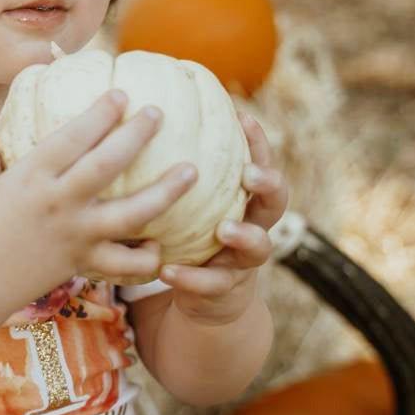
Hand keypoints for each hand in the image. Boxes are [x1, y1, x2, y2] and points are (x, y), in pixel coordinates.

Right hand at [0, 89, 198, 314]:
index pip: (72, 136)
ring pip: (131, 213)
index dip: (100, 113)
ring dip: (166, 192)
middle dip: (137, 135)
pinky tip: (163, 244)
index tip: (122, 94)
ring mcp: (74, 234)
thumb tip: (1, 127)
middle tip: (159, 114)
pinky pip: (124, 264)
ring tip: (192, 172)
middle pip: (107, 165)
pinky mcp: (82, 263)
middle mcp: (57, 202)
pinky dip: (147, 257)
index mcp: (30, 176)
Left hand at [157, 109, 288, 325]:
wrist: (203, 298)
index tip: (243, 116)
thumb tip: (138, 125)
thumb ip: (174, 175)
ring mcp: (243, 261)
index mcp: (245, 200)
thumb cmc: (189, 235)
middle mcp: (253, 226)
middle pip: (276, 202)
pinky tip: (167, 270)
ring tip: (224, 230)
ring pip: (259, 247)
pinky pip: (212, 284)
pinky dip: (191, 278)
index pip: (259, 163)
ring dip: (244, 236)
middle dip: (267, 184)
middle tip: (248, 174)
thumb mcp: (186, 205)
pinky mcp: (223, 290)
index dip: (257, 142)